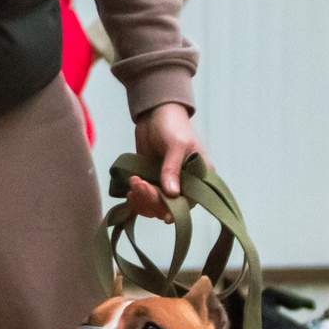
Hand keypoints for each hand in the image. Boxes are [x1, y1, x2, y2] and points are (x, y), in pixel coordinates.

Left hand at [126, 102, 200, 221]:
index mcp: (198, 176)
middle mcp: (184, 184)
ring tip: (133, 184)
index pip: (189, 201)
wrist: (154, 113)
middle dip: (152, 200)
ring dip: (142, 200)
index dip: (176, 209)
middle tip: (138, 184)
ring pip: (154, 205)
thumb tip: (172, 193)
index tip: (163, 215)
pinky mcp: (151, 181)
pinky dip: (137, 198)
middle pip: (169, 206)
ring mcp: (166, 184)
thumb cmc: (172, 125)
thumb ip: (173, 168)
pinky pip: (144, 198)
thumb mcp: (176, 144)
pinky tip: (130, 191)